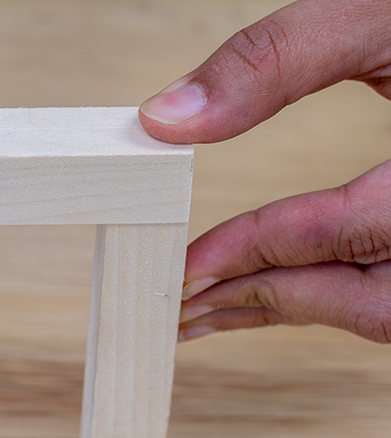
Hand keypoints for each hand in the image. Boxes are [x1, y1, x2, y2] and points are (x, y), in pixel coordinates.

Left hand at [139, 0, 390, 343]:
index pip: (344, 233)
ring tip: (210, 311)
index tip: (186, 268)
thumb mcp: (381, 10)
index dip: (256, 252)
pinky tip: (278, 288)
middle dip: (269, 299)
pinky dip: (333, 294)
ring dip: (296, 308)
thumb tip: (166, 118)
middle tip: (181, 307)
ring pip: (386, 310)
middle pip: (371, 300)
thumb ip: (278, 59)